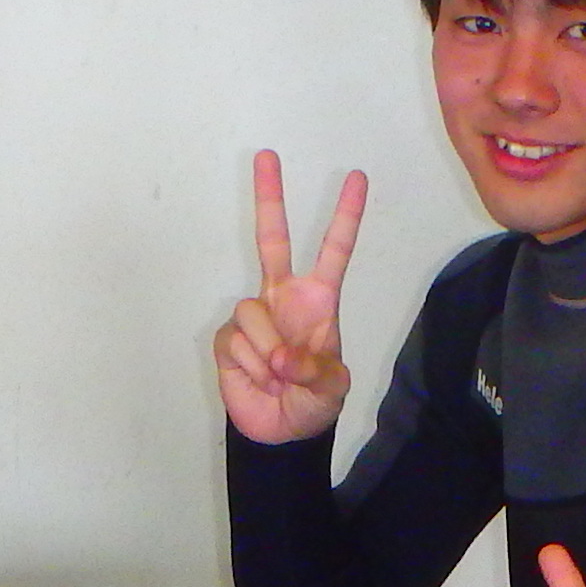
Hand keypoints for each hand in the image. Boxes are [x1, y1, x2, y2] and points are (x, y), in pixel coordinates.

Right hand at [215, 151, 363, 443]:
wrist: (280, 432)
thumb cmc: (313, 402)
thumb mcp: (332, 390)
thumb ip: (316, 371)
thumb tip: (282, 357)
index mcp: (318, 300)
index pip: (334, 251)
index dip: (346, 216)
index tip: (357, 178)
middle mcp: (283, 296)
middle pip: (272, 238)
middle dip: (269, 196)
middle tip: (266, 154)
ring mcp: (254, 314)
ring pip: (252, 313)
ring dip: (268, 353)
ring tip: (278, 377)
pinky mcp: (228, 337)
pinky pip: (236, 341)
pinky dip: (250, 365)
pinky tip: (259, 379)